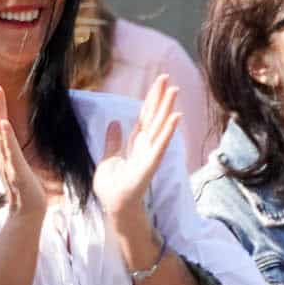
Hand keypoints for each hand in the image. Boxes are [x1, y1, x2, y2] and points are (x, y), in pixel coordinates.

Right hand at [0, 83, 48, 231]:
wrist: (26, 210)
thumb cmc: (19, 187)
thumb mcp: (8, 162)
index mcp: (0, 152)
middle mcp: (0, 155)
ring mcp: (6, 162)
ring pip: (0, 135)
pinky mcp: (15, 169)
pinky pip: (10, 150)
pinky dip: (5, 136)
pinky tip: (3, 123)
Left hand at [92, 73, 181, 266]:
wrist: (114, 207)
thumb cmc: (112, 188)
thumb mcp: (108, 159)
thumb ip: (113, 142)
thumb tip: (114, 122)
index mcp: (136, 144)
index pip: (145, 116)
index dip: (151, 99)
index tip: (158, 82)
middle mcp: (146, 146)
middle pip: (154, 117)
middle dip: (160, 97)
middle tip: (166, 78)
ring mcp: (150, 154)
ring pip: (160, 127)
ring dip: (167, 108)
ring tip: (174, 90)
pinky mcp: (150, 164)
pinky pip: (160, 145)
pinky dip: (168, 131)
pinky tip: (176, 117)